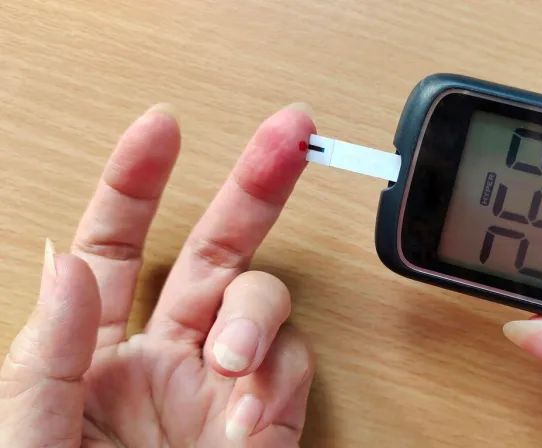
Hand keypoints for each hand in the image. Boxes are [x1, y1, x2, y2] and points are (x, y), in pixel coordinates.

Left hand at [0, 103, 316, 445]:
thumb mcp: (23, 435)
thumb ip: (46, 352)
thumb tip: (71, 262)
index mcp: (92, 352)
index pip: (115, 245)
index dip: (137, 182)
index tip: (161, 127)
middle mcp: (165, 358)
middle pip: (215, 249)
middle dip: (253, 186)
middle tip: (291, 132)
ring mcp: (220, 388)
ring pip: (263, 301)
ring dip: (255, 311)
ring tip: (230, 356)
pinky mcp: (262, 425)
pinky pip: (290, 372)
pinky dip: (275, 379)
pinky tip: (245, 413)